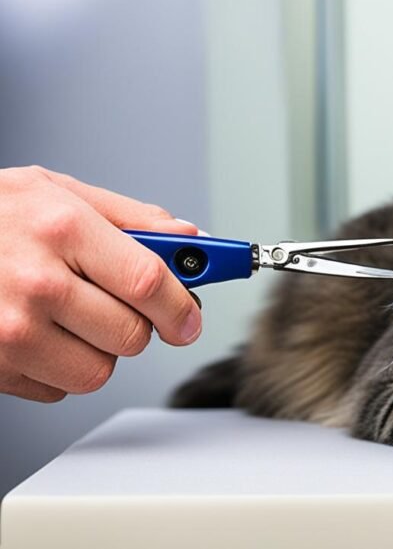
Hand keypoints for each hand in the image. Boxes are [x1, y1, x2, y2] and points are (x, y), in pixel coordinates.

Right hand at [0, 166, 202, 401]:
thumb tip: (187, 239)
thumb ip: (128, 216)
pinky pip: (56, 388)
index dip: (181, 307)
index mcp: (61, 230)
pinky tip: (36, 332)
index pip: (150, 284)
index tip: (189, 318)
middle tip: (118, 306)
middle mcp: (36, 284)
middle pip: (131, 336)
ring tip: (68, 316)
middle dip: (137, 326)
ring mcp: (8, 331)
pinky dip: (58, 368)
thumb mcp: (53, 191)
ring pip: (98, 370)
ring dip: (96, 351)